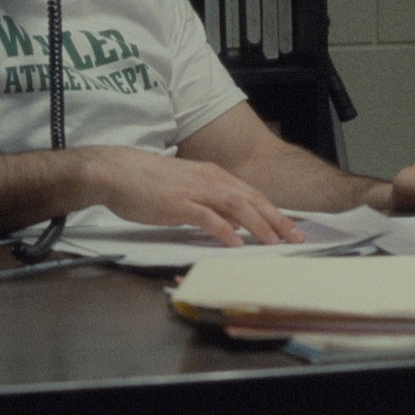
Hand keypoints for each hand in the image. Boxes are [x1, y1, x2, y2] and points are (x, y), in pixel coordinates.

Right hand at [84, 146, 305, 246]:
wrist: (117, 171)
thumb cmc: (148, 181)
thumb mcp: (186, 188)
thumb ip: (210, 203)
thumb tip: (232, 223)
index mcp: (213, 175)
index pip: (252, 194)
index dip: (274, 211)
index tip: (291, 228)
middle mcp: (209, 179)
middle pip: (251, 199)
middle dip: (276, 219)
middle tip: (296, 237)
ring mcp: (194, 190)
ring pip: (236, 206)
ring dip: (258, 224)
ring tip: (274, 242)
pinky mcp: (177, 203)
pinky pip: (207, 217)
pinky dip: (224, 230)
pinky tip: (236, 242)